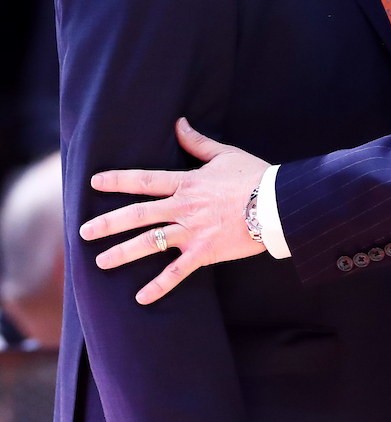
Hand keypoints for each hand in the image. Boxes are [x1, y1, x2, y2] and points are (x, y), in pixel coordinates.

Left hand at [80, 118, 269, 303]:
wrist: (276, 202)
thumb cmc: (255, 176)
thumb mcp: (226, 154)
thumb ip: (199, 142)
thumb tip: (179, 124)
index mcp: (187, 183)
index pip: (144, 180)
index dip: (118, 180)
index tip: (94, 182)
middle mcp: (183, 207)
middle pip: (137, 214)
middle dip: (108, 223)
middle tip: (83, 231)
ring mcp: (192, 231)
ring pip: (149, 243)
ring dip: (122, 253)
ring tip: (100, 262)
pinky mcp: (204, 252)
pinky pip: (177, 272)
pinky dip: (160, 286)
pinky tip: (142, 298)